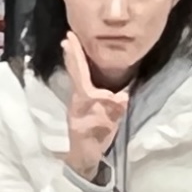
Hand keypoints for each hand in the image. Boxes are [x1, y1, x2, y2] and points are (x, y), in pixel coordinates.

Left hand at [58, 33, 129, 177]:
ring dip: (73, 61)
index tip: (69, 36)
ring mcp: (76, 100)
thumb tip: (123, 96)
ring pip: (74, 75)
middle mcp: (76, 94)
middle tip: (68, 36)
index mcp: (83, 95)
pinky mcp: (79, 105)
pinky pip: (78, 82)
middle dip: (71, 53)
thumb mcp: (110, 123)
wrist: (84, 155)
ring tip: (72, 47)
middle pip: (73, 69)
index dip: (75, 53)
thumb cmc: (96, 137)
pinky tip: (82, 69)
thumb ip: (115, 108)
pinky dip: (78, 71)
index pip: (78, 69)